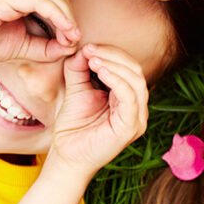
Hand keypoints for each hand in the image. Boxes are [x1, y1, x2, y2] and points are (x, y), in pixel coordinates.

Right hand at [0, 0, 78, 62]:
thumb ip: (45, 47)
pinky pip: (37, 0)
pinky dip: (55, 14)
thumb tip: (70, 47)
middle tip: (75, 37)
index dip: (67, 14)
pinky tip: (63, 30)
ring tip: (71, 35)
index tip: (73, 38)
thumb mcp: (21, 47)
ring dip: (66, 14)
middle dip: (70, 13)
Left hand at [48, 45, 148, 176]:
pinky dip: (117, 80)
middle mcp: (137, 107)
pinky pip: (130, 98)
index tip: (88, 47)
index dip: (111, 53)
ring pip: (136, 81)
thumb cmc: (73, 127)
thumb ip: (79, 69)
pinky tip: (101, 71)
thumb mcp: (76, 90)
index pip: (128, 68)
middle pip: (135, 71)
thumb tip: (83, 48)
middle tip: (90, 50)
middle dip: (113, 55)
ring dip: (114, 65)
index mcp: (127, 98)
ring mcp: (137, 118)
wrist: (66, 156)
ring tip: (93, 60)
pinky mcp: (131, 127)